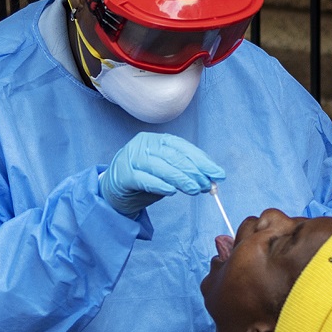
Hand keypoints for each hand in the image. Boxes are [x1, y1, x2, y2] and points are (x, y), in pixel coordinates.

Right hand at [100, 133, 224, 217]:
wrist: (113, 191)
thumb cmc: (144, 180)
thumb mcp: (167, 173)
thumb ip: (186, 173)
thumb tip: (210, 180)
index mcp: (156, 140)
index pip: (183, 147)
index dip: (202, 160)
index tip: (218, 174)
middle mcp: (143, 144)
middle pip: (173, 156)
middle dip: (194, 171)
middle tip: (207, 185)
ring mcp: (131, 157)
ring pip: (161, 166)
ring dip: (181, 179)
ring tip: (195, 189)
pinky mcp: (124, 174)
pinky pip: (145, 179)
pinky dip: (160, 185)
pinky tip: (172, 191)